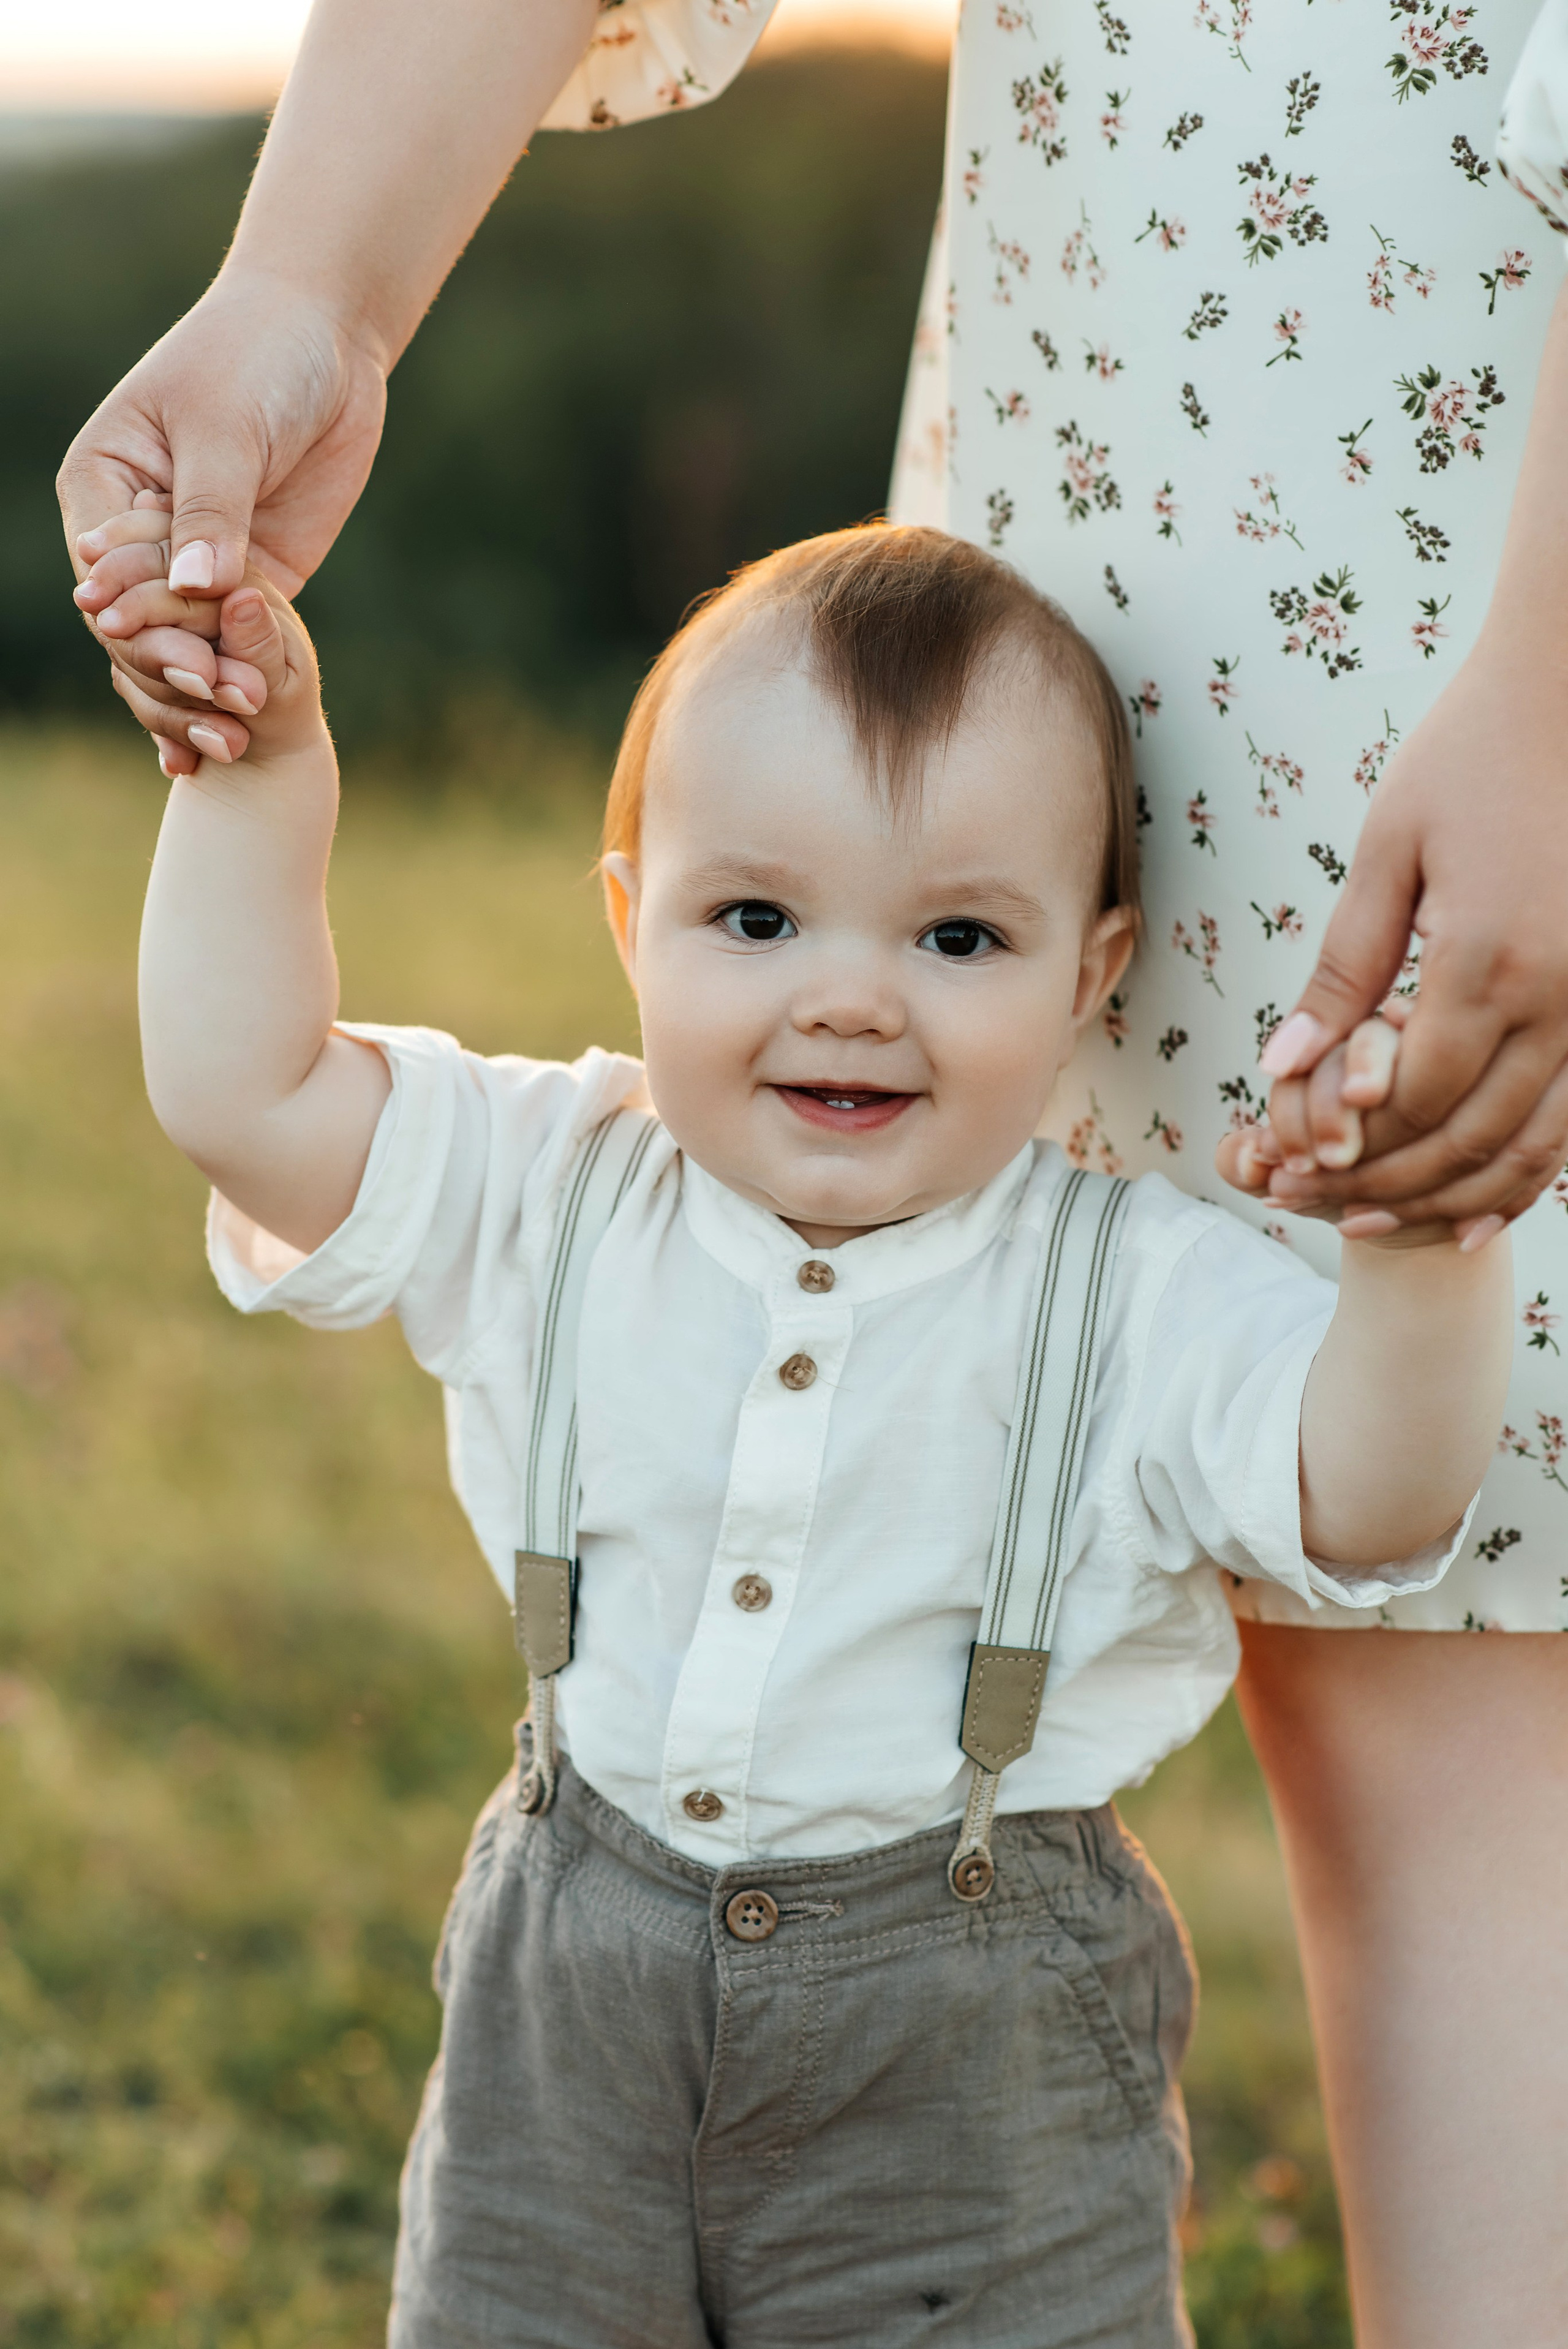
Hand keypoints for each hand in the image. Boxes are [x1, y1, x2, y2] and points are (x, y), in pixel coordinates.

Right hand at [59, 270, 385, 772]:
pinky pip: (232, 644)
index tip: (187, 660)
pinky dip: (234, 688)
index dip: (143, 623)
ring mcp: (194, 560)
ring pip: (183, 645)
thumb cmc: (257, 357)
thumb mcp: (226, 426)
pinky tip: (240, 744)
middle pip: (139, 623)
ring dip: (205, 695)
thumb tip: (196, 587)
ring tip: (237, 741)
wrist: (325, 340)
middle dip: (177, 668)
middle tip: (224, 706)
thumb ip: (212, 509)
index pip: (108, 573)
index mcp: (103, 484)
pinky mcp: (249, 579)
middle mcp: (137, 531)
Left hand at [1254, 646, 1567, 1239]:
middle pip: (1467, 1139)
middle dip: (1385, 1188)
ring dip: (1454, 1200)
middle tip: (1314, 1208)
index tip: (1286, 1165)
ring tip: (1377, 1225)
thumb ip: (1341, 971)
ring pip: (1534, 1148)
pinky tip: (1477, 1210)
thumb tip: (1281, 1068)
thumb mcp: (1387, 854)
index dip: (1344, 1146)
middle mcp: (1561, 998)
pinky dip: (1528, 1176)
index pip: (1407, 1099)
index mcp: (1488, 960)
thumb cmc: (1469, 757)